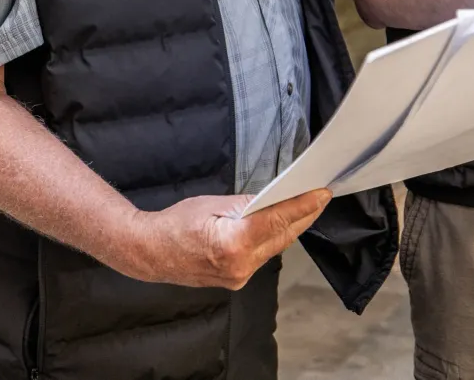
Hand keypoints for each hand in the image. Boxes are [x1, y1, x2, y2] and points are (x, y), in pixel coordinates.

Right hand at [113, 188, 330, 288]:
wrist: (151, 254)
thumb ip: (246, 204)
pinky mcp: (237, 280)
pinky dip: (274, 238)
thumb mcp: (212, 204)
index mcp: (233, 244)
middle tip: (321, 195)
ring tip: (308, 206)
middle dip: (303, 216)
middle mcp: (241, 266)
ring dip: (291, 227)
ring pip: (275, 248)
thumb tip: (274, 199)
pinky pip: (263, 255)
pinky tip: (283, 224)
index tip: (322, 193)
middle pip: (282, 237)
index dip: (302, 206)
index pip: (277, 221)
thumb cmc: (177, 223)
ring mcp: (239, 277)